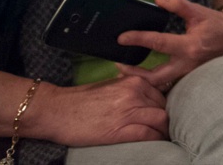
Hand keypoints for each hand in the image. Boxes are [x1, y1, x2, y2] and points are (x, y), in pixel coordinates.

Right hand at [23, 75, 167, 145]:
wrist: (57, 111)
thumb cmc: (81, 100)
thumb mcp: (111, 86)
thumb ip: (131, 89)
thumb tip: (146, 98)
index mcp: (133, 81)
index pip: (161, 93)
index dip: (164, 106)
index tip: (162, 115)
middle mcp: (134, 93)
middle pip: (164, 106)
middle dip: (166, 119)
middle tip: (165, 129)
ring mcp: (128, 110)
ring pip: (160, 120)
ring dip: (164, 130)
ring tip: (163, 137)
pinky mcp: (120, 129)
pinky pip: (148, 134)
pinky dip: (155, 139)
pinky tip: (155, 143)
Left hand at [114, 0, 222, 89]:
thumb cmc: (216, 23)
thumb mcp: (198, 11)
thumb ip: (178, 5)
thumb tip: (157, 0)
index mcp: (189, 45)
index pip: (158, 43)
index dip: (138, 39)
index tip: (122, 38)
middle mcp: (187, 63)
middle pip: (155, 77)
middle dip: (135, 74)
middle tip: (119, 65)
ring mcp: (188, 72)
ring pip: (161, 83)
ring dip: (142, 79)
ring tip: (127, 71)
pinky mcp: (189, 75)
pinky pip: (168, 81)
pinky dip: (153, 78)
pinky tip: (143, 72)